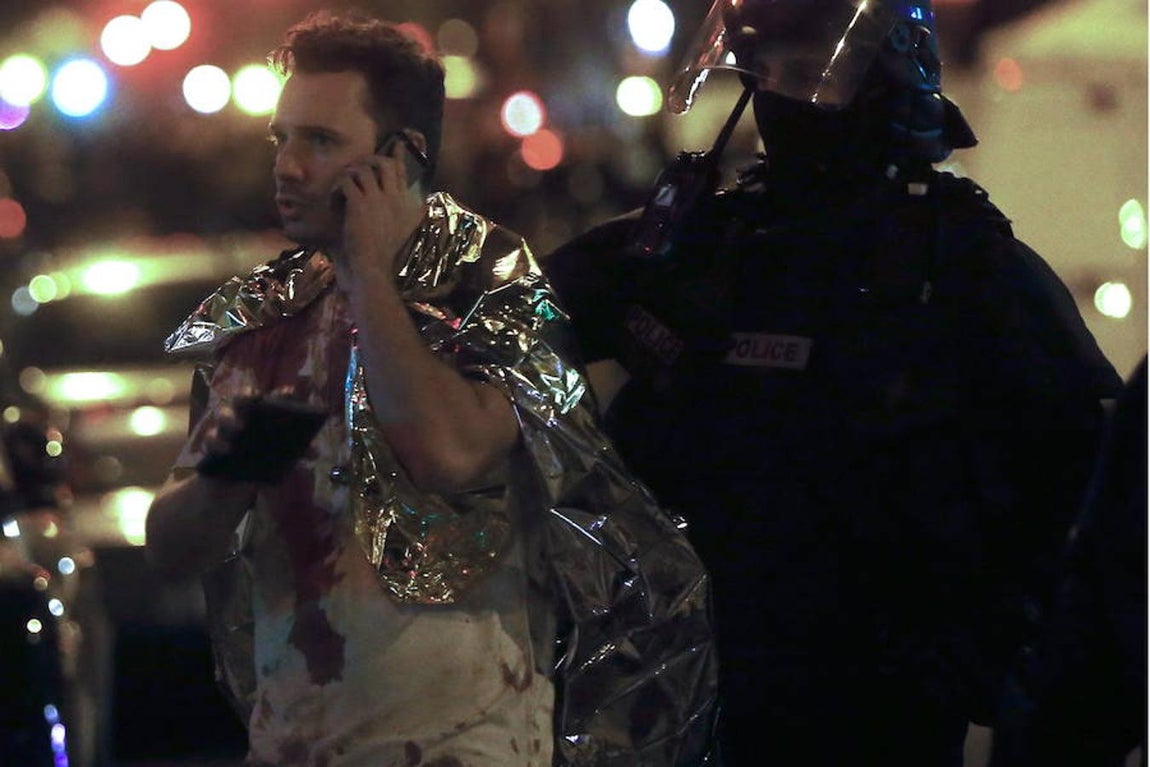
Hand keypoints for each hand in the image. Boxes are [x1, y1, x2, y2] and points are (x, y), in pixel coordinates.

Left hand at [332, 142, 425, 287]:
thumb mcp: (407, 230)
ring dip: (349, 174)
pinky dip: (337, 188)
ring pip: (361, 170)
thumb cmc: (387, 252)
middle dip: (368, 161)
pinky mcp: (358, 203)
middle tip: (357, 168)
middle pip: (383, 163)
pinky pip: (346, 182)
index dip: (398, 155)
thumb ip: (415, 215)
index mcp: (404, 202)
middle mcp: (392, 196)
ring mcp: (376, 199)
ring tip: (342, 185)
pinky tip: (335, 199)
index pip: (401, 172)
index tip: (397, 143)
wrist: (374, 265)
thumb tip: (424, 204)